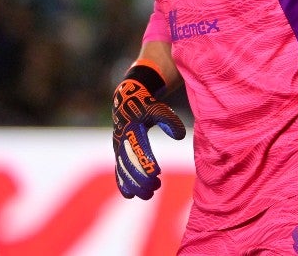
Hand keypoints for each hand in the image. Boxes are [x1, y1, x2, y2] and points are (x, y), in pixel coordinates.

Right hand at [112, 64, 185, 199]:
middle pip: (130, 163)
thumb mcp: (159, 109)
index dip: (146, 161)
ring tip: (149, 194)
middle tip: (155, 189)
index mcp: (133, 128)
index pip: (139, 148)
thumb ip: (170, 121)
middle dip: (140, 178)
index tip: (156, 174)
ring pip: (124, 170)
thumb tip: (180, 136)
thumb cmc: (147, 105)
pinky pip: (118, 170)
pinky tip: (130, 195)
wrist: (126, 101)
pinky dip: (122, 183)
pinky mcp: (117, 152)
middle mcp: (123, 140)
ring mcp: (118, 147)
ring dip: (134, 184)